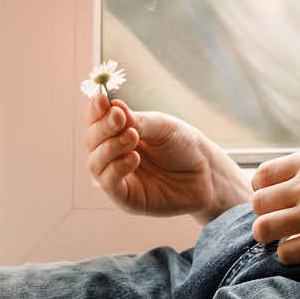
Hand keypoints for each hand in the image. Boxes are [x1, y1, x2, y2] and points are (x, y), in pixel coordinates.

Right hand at [84, 94, 246, 220]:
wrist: (207, 174)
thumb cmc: (184, 146)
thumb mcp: (162, 127)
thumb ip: (137, 120)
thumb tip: (112, 105)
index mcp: (119, 132)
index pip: (96, 120)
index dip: (96, 111)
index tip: (103, 100)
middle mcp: (113, 154)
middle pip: (92, 140)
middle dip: (103, 128)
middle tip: (120, 118)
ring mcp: (118, 177)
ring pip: (95, 163)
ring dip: (110, 147)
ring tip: (132, 137)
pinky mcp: (126, 198)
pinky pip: (109, 184)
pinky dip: (117, 168)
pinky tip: (134, 158)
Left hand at [249, 146, 299, 263]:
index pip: (261, 176)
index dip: (264, 191)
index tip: (277, 201)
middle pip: (256, 203)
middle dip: (265, 214)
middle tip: (281, 222)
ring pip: (262, 229)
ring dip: (270, 237)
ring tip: (285, 239)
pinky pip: (286, 253)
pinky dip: (290, 256)